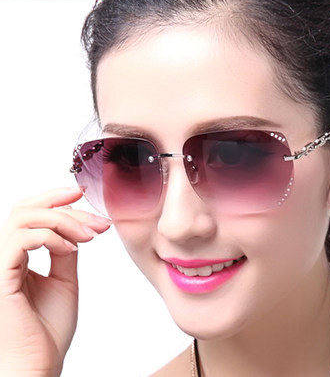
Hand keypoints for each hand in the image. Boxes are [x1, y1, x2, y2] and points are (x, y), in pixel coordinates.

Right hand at [0, 187, 111, 374]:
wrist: (39, 364)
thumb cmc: (48, 329)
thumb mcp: (64, 279)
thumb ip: (64, 250)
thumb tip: (76, 227)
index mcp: (16, 258)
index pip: (29, 215)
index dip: (54, 199)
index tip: (84, 195)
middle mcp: (4, 257)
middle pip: (25, 209)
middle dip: (62, 204)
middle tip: (94, 214)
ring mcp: (0, 265)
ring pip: (24, 218)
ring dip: (64, 220)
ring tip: (90, 236)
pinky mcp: (0, 276)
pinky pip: (22, 239)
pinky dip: (52, 236)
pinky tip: (72, 249)